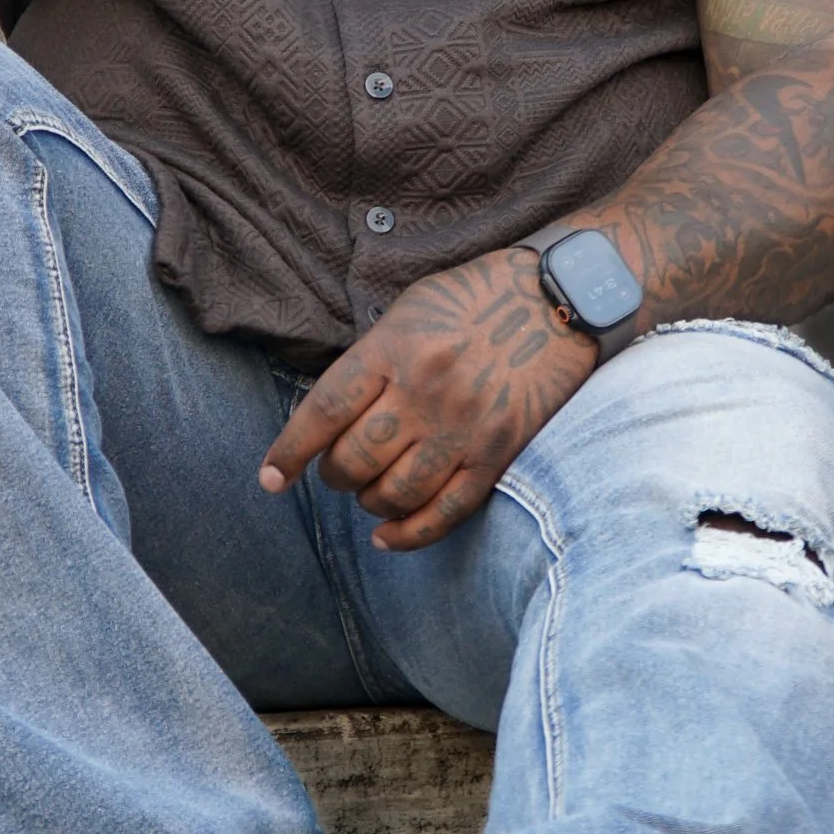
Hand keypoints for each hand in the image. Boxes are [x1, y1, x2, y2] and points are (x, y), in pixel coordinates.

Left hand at [258, 247, 598, 548]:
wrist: (561, 297)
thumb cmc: (477, 297)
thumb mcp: (411, 309)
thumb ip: (372, 358)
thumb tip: (330, 415)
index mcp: (395, 348)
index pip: (324, 412)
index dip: (289, 452)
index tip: (272, 478)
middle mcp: (425, 390)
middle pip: (354, 459)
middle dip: (334, 477)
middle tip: (337, 472)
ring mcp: (464, 425)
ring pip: (395, 492)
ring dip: (370, 503)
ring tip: (369, 493)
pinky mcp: (499, 452)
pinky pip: (447, 511)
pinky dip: (410, 534)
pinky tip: (387, 536)